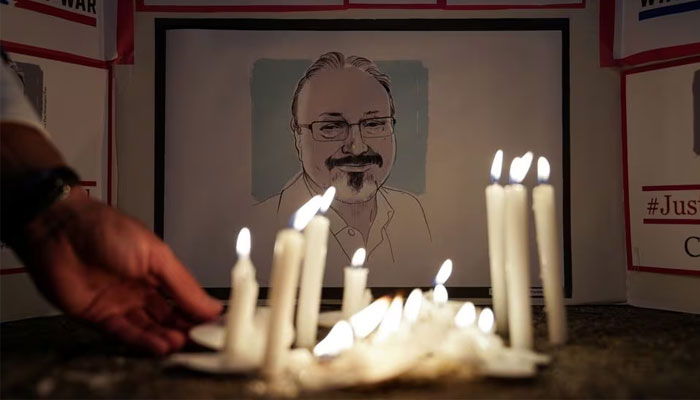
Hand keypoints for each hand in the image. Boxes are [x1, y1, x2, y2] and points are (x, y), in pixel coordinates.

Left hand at [14, 188, 221, 354]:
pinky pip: (124, 332)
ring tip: (180, 344)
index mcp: (157, 270)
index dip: (199, 311)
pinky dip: (142, 340)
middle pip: (167, 316)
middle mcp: (139, 288)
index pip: (184, 297)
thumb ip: (184, 285)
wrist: (60, 230)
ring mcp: (119, 303)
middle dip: (185, 328)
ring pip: (148, 327)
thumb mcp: (157, 255)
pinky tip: (158, 345)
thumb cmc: (105, 228)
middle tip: (201, 339)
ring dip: (165, 337)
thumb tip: (210, 303)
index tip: (216, 324)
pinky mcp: (98, 315)